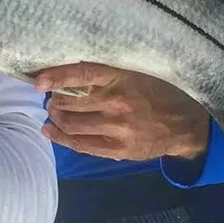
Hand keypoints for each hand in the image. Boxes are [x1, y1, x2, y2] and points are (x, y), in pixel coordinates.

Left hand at [34, 62, 209, 161]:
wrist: (184, 125)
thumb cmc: (156, 93)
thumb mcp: (135, 74)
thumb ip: (107, 75)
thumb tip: (69, 74)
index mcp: (122, 77)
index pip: (83, 73)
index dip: (57, 76)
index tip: (38, 81)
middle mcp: (118, 101)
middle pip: (71, 102)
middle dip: (55, 100)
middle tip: (51, 98)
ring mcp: (118, 127)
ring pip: (72, 124)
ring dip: (56, 117)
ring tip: (53, 112)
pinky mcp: (118, 148)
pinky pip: (81, 144)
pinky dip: (60, 138)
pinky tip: (50, 131)